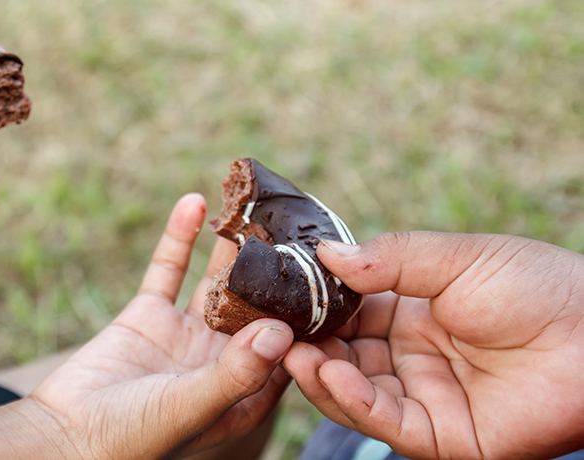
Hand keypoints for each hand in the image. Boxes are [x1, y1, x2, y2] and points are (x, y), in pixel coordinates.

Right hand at [23, 193, 293, 458]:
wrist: (63, 436)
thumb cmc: (132, 439)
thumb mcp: (190, 406)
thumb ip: (236, 372)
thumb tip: (282, 329)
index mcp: (243, 392)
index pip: (288, 347)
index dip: (308, 313)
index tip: (328, 272)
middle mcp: (220, 361)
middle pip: (256, 305)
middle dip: (274, 268)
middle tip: (294, 223)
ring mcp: (185, 336)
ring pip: (215, 281)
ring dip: (230, 245)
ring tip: (251, 204)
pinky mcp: (148, 316)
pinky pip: (168, 270)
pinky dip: (180, 237)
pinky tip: (195, 202)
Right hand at [284, 232, 583, 459]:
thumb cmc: (537, 288)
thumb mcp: (456, 258)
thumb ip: (391, 259)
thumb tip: (325, 254)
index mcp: (410, 313)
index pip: (346, 314)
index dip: (312, 308)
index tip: (276, 296)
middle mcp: (410, 357)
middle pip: (341, 357)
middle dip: (305, 345)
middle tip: (270, 331)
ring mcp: (424, 397)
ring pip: (354, 394)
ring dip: (319, 375)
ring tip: (291, 353)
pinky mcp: (442, 436)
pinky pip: (387, 421)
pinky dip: (354, 402)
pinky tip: (331, 376)